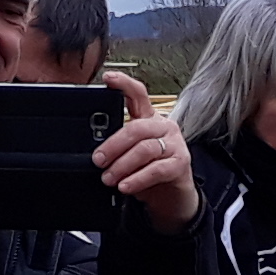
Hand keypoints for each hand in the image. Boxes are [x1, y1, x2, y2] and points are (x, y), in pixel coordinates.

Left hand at [94, 71, 197, 231]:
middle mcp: (163, 126)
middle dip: (113, 145)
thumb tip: (95, 153)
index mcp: (149, 119)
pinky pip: (156, 169)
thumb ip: (117, 148)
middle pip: (136, 128)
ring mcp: (175, 144)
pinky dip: (137, 179)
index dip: (124, 84)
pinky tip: (125, 186)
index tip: (108, 78)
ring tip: (109, 178)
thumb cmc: (148, 172)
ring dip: (122, 166)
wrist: (172, 196)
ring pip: (145, 149)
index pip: (138, 94)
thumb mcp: (130, 156)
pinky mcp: (181, 163)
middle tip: (98, 160)